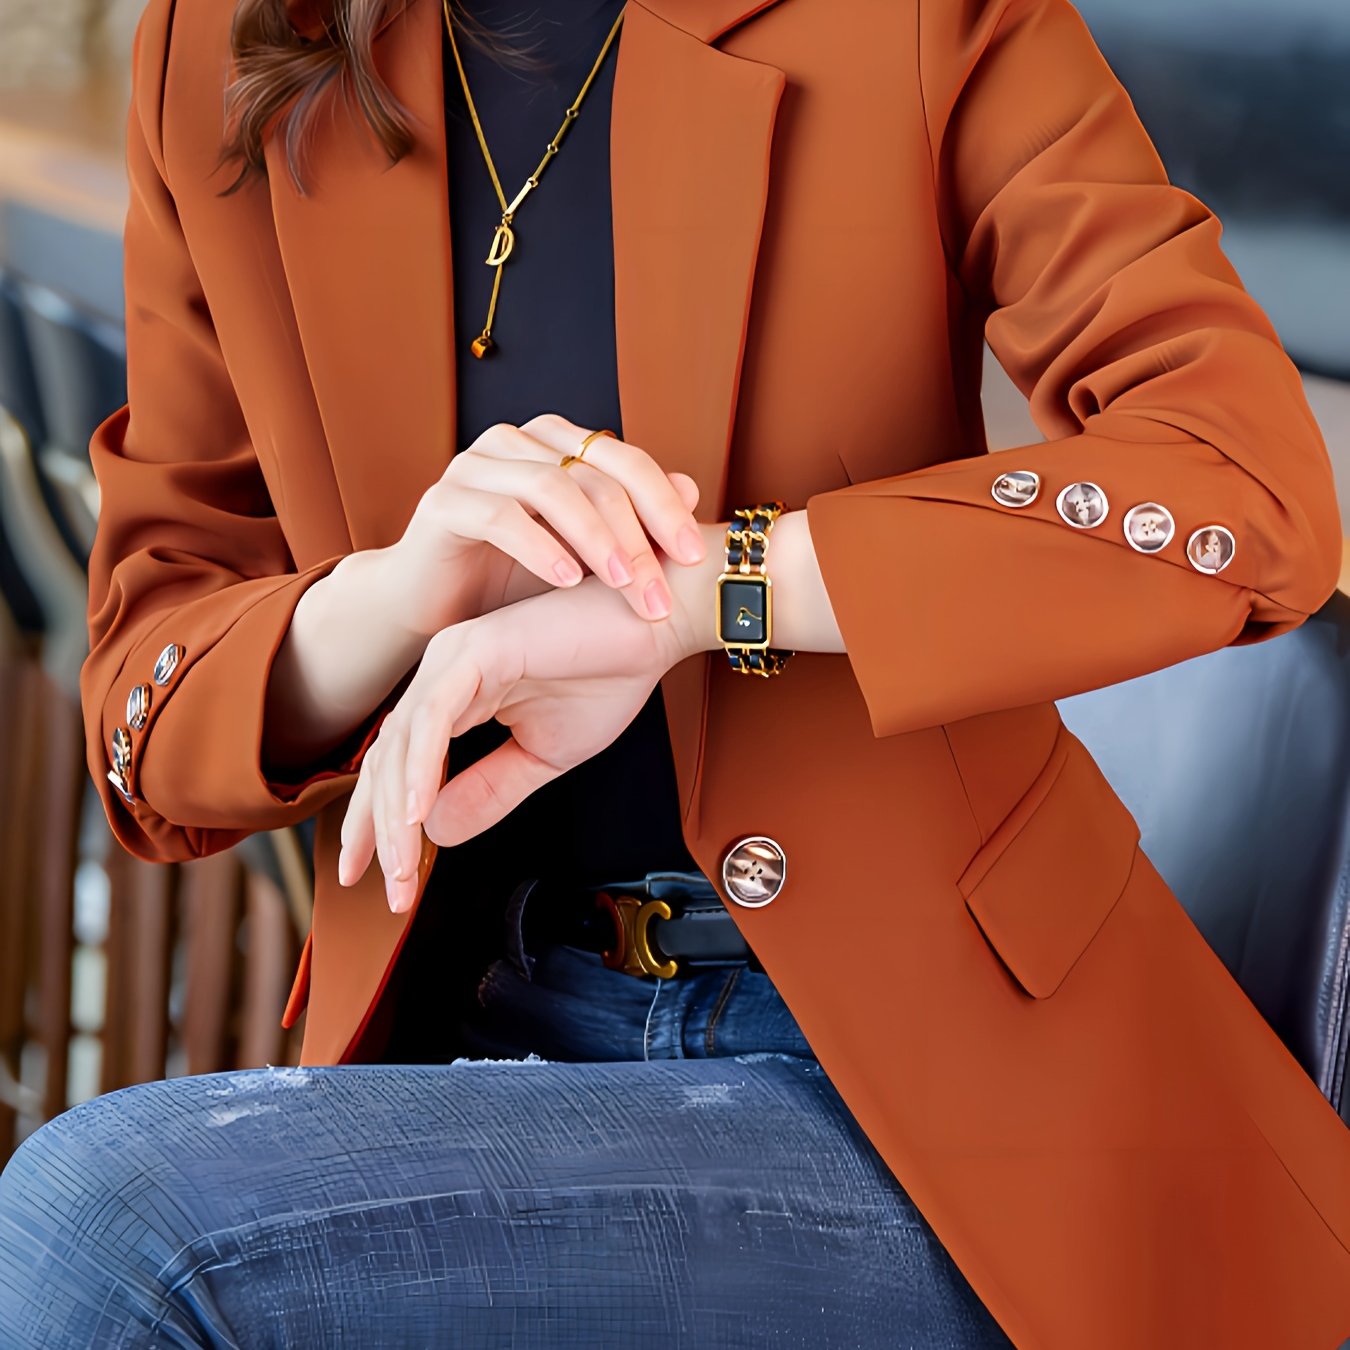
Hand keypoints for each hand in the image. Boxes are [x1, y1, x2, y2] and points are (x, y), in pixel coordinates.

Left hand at [338, 576, 693, 909]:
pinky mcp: (478, 649)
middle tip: (388, 890)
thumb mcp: (543, 755)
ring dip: (397, 814)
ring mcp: (454, 658)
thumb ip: (490, 790)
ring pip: (403, 745)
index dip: (382, 826)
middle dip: (377, 830)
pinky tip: (417, 812)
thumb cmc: (609, 674)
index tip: (381, 881)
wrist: (656, 627)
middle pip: (387, 762)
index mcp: (454, 694)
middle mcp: (443, 673)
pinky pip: (435, 716)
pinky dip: (422, 766)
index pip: (400, 768)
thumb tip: (436, 832)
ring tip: (401, 868)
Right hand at [387, 412, 706, 633]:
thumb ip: (631, 522)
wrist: (431, 609)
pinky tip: (567, 580)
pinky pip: (499, 515)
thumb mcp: (582, 555)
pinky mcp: (442, 501)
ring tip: (623, 584)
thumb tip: (692, 487)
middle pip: (594, 476)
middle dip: (636, 536)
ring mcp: (475, 466)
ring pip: (551, 488)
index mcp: (555, 445)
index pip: (625, 461)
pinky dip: (539, 547)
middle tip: (658, 591)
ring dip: (595, 539)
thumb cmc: (510, 579)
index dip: (664, 505)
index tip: (693, 556)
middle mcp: (516, 444)